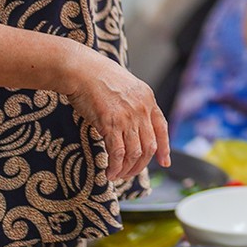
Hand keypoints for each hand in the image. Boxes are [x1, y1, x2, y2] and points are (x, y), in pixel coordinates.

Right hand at [57, 48, 169, 182]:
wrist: (82, 70)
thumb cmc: (98, 78)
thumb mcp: (126, 88)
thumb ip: (134, 105)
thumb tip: (133, 127)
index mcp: (148, 99)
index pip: (162, 128)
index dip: (165, 148)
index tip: (164, 162)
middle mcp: (142, 109)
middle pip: (149, 146)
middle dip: (141, 165)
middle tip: (130, 174)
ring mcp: (127, 117)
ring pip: (135, 153)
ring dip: (127, 169)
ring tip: (118, 176)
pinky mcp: (110, 123)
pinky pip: (117, 152)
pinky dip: (115, 166)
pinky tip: (109, 172)